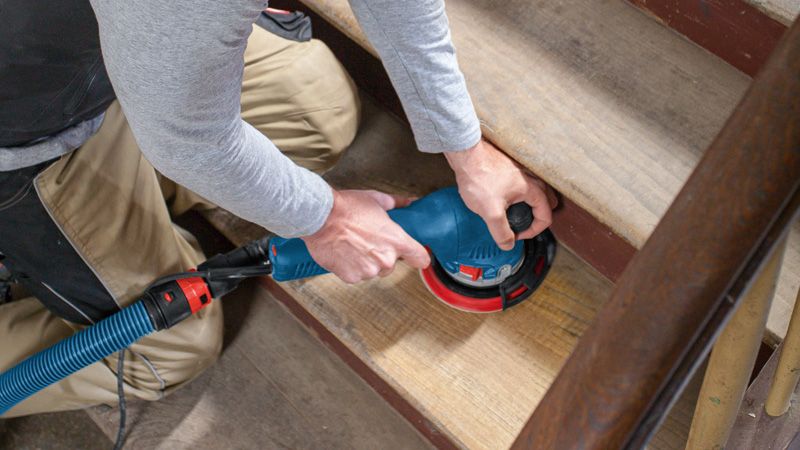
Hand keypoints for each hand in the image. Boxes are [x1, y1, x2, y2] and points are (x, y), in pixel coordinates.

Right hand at [301, 189, 430, 283]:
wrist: (320, 216)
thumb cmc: (347, 207)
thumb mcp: (376, 200)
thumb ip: (397, 203)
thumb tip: (410, 201)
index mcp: (396, 240)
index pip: (420, 258)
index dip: (417, 257)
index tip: (414, 257)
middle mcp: (386, 259)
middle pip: (391, 264)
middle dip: (382, 255)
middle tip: (367, 240)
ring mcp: (369, 270)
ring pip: (372, 270)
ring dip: (365, 262)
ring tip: (352, 245)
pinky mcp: (352, 277)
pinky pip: (356, 275)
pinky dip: (350, 267)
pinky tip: (344, 253)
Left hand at [445, 139, 557, 249]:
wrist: (466, 155)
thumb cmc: (479, 176)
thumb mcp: (490, 212)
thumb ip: (501, 232)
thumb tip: (508, 244)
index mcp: (532, 189)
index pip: (546, 217)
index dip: (533, 231)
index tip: (517, 235)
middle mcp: (532, 178)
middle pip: (545, 204)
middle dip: (535, 218)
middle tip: (520, 226)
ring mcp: (522, 171)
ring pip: (534, 194)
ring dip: (528, 207)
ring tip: (512, 215)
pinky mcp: (511, 168)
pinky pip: (523, 186)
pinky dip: (518, 197)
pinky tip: (503, 200)